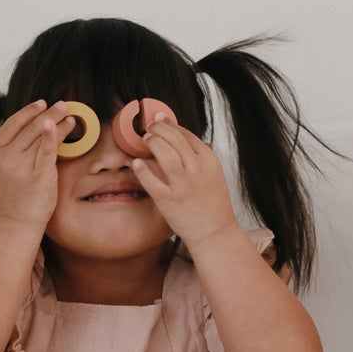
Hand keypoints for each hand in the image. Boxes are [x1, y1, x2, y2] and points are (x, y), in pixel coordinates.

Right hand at [0, 99, 67, 230]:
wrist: (17, 222)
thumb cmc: (16, 194)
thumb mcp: (8, 167)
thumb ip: (17, 148)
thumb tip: (37, 125)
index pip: (12, 124)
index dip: (27, 111)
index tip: (41, 103)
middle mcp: (7, 157)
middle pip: (30, 128)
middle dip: (48, 113)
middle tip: (63, 105)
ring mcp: (22, 167)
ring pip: (41, 137)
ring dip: (57, 123)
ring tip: (70, 116)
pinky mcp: (39, 177)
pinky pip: (48, 151)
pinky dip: (54, 136)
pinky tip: (62, 125)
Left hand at [128, 114, 239, 249]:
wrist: (216, 233)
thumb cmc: (213, 205)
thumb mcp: (213, 174)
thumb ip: (200, 157)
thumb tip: (182, 140)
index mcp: (208, 160)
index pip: (186, 134)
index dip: (170, 124)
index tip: (160, 118)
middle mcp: (197, 169)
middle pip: (173, 139)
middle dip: (158, 128)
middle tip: (149, 126)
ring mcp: (183, 184)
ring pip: (163, 153)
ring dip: (152, 142)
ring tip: (145, 140)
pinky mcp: (169, 200)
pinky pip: (151, 180)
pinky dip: (142, 169)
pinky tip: (137, 163)